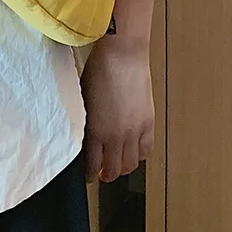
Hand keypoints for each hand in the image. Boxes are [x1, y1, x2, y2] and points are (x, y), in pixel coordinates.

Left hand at [80, 37, 154, 182]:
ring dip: (124, 167)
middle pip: (114, 169)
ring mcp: (135, 131)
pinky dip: (141, 155)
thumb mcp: (83, 99)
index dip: (89, 173)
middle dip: (106, 174)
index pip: (92, 164)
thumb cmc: (99, 70)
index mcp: (96, 130)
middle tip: (102, 173)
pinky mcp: (149, 123)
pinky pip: (147, 149)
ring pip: (132, 164)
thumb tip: (86, 135)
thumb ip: (86, 121)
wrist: (122, 55)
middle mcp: (116, 136)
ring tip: (118, 164)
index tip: (87, 175)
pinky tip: (135, 151)